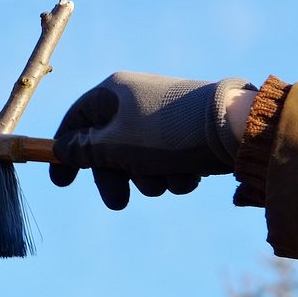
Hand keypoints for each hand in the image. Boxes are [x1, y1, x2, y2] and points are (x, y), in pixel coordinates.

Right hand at [49, 72, 254, 209]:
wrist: (235, 128)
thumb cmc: (167, 134)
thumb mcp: (114, 145)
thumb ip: (83, 150)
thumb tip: (63, 150)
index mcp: (113, 93)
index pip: (76, 121)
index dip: (65, 153)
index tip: (62, 183)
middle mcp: (136, 100)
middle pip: (109, 146)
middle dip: (117, 178)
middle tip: (119, 203)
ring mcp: (163, 115)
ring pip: (141, 158)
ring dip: (151, 178)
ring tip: (169, 180)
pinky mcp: (188, 131)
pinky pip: (168, 159)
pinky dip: (175, 172)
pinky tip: (190, 175)